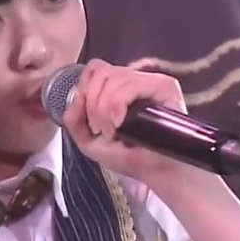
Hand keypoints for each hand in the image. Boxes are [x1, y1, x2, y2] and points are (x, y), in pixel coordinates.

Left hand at [61, 59, 194, 184]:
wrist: (155, 172)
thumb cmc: (128, 156)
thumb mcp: (89, 141)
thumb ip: (74, 119)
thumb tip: (75, 97)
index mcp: (117, 87)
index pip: (95, 68)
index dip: (85, 88)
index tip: (88, 117)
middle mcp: (134, 80)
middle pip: (101, 71)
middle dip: (92, 103)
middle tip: (100, 129)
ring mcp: (150, 81)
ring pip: (114, 77)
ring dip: (103, 108)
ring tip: (111, 132)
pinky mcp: (165, 88)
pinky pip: (131, 84)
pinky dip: (117, 104)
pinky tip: (119, 123)